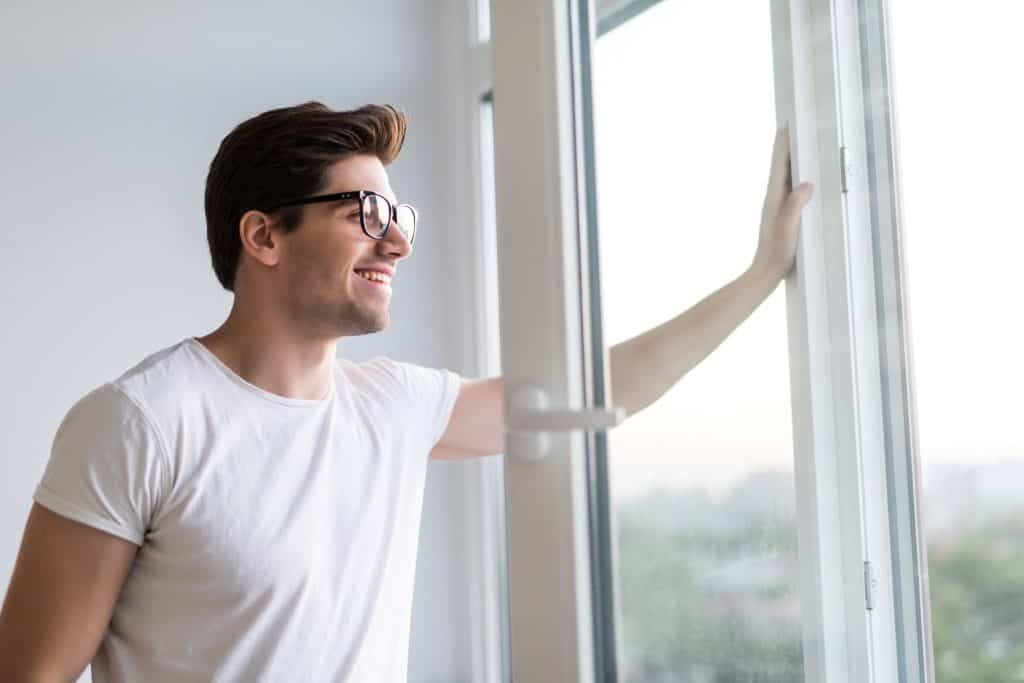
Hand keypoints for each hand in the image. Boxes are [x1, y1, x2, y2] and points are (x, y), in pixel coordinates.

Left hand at [750, 127, 813, 280]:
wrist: (766, 273)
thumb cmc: (777, 252)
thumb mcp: (788, 228)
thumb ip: (795, 205)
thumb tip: (806, 183)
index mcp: (774, 197)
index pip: (779, 164)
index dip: (783, 144)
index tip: (786, 125)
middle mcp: (774, 199)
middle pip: (782, 167)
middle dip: (788, 148)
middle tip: (796, 129)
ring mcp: (778, 207)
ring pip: (786, 178)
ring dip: (793, 162)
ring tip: (803, 147)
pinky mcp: (783, 216)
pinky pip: (791, 191)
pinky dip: (798, 180)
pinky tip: (806, 182)